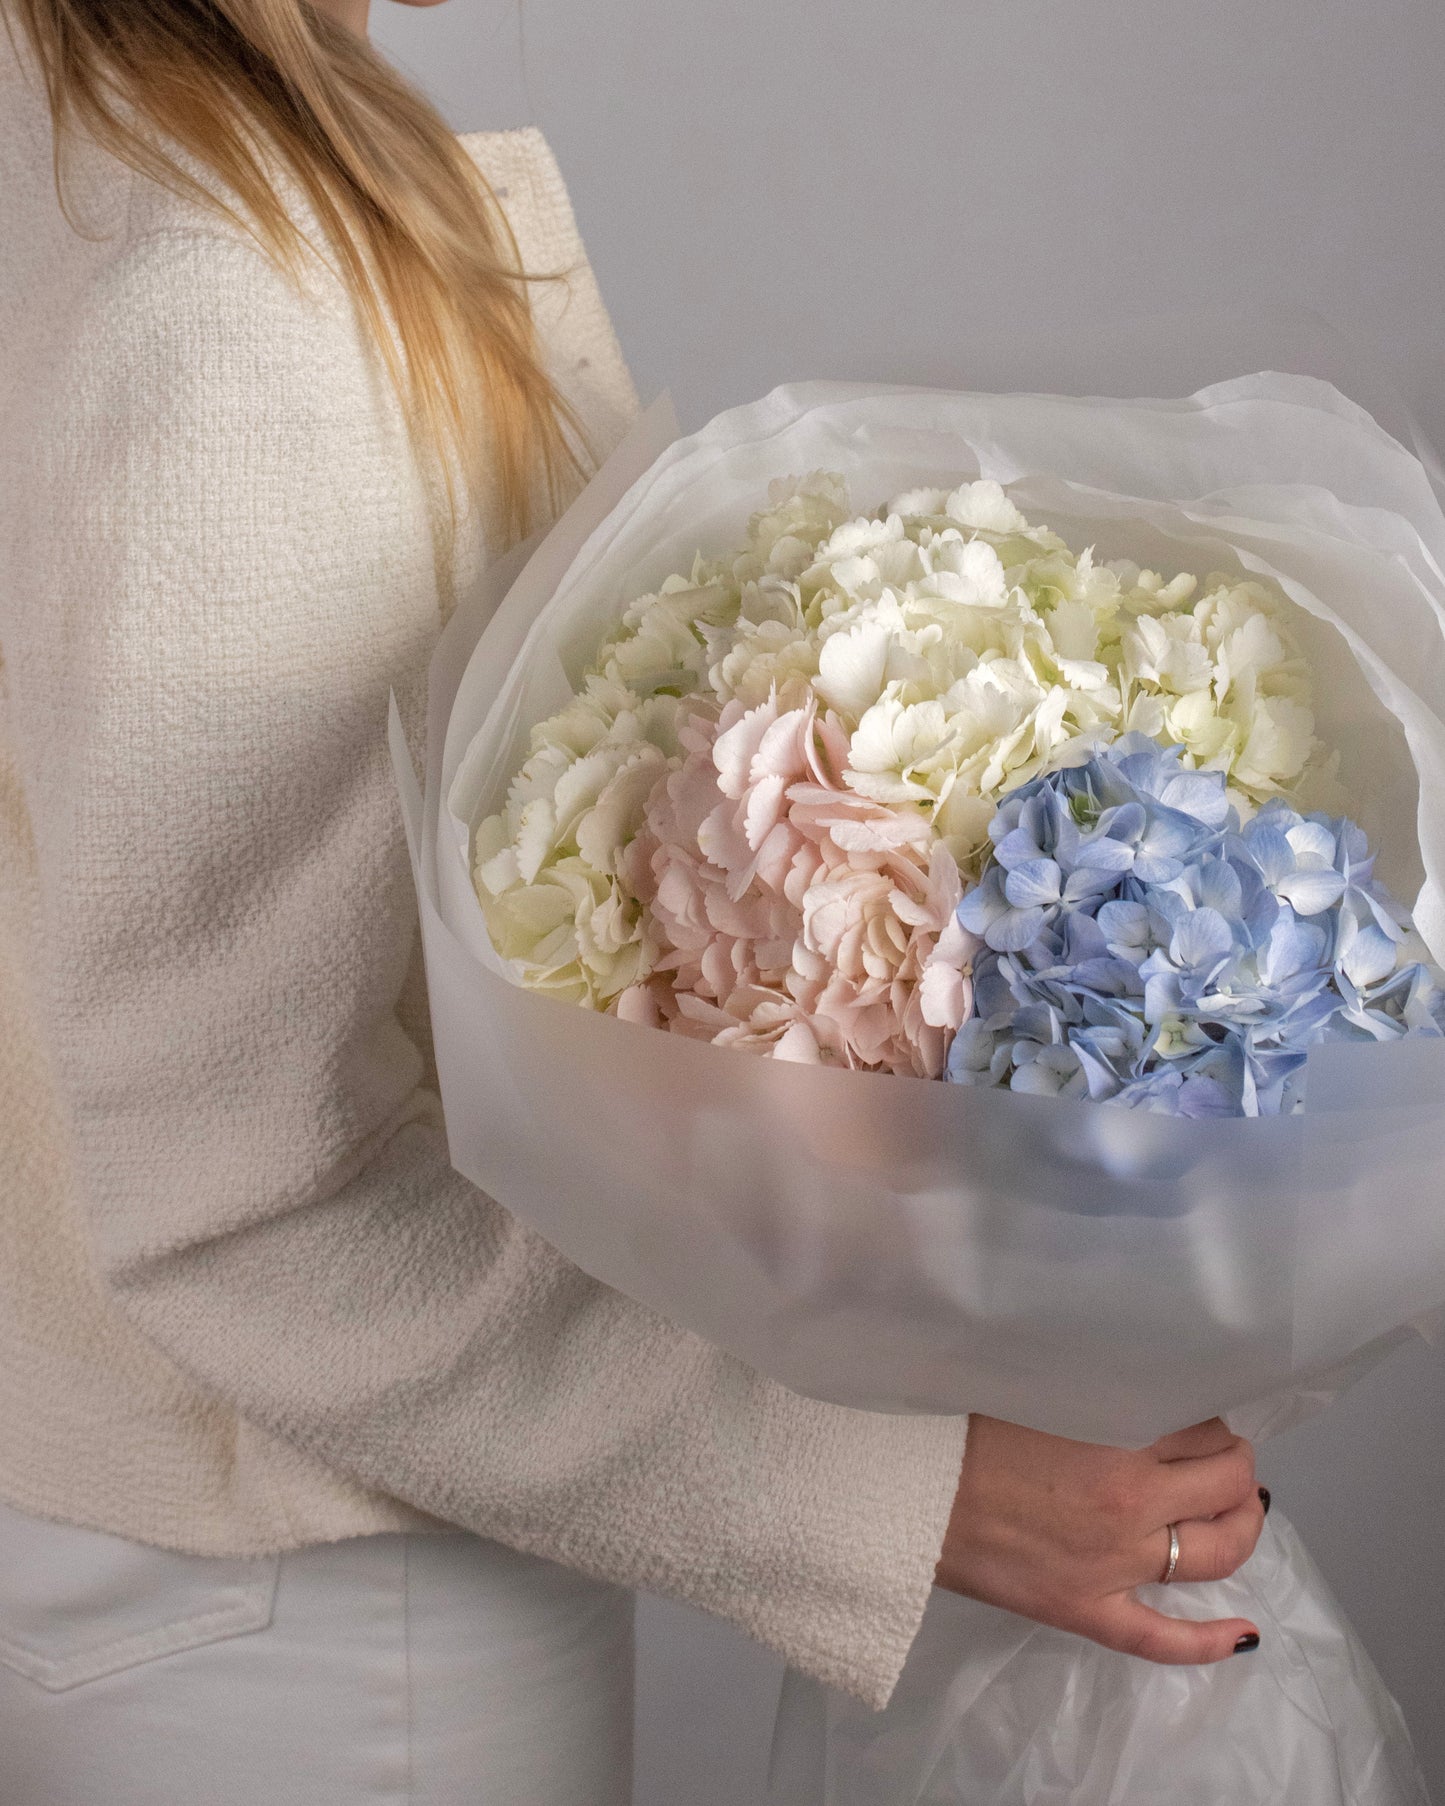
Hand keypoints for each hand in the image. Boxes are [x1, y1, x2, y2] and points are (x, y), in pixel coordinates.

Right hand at [935, 1414, 1265, 1662]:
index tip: (1201, 1424)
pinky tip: (1244, 1632)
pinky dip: (1209, 1641)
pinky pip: (1161, 1639)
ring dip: (1242, 1528)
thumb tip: (1143, 1391)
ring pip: (1214, 1554)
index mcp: (1118, 1441)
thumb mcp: (1043, 1389)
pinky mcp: (1086, 1611)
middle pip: (1224, 1488)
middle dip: (1235, 1469)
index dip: (1212, 1426)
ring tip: (1241, 1511)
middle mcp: (1131, 1506)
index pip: (1205, 1432)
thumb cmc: (963, 1427)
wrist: (908, 1490)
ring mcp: (1114, 1567)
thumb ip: (1100, 1392)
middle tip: (1226, 1460)